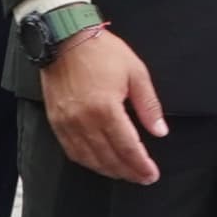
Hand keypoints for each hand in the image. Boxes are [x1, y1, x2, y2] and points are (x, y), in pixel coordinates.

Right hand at [40, 24, 164, 186]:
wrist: (64, 38)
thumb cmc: (101, 51)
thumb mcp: (135, 72)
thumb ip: (148, 105)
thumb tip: (160, 131)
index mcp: (106, 108)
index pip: (127, 148)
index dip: (141, 165)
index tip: (151, 174)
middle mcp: (84, 120)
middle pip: (109, 158)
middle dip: (128, 172)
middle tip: (142, 178)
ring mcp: (67, 123)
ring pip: (90, 159)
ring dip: (109, 170)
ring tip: (124, 174)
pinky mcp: (56, 121)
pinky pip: (72, 151)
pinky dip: (88, 162)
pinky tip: (99, 164)